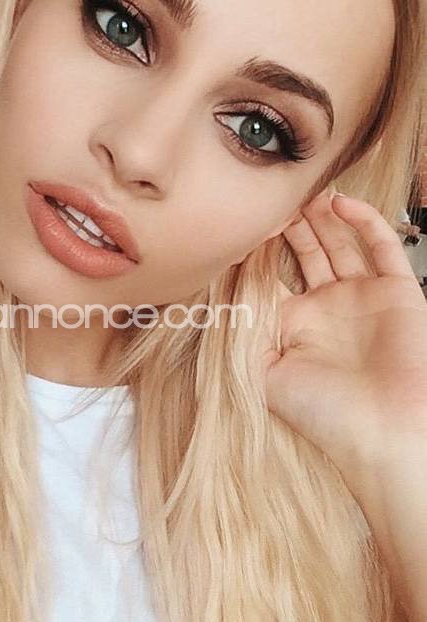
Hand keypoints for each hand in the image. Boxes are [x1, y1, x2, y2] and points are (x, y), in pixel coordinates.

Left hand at [262, 189, 426, 492]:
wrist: (382, 430)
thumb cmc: (322, 410)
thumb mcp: (262, 372)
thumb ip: (242, 330)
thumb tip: (226, 286)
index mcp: (293, 324)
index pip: (271, 275)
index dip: (256, 249)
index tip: (239, 223)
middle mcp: (326, 307)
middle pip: (304, 253)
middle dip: (289, 225)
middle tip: (272, 197)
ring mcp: (361, 297)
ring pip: (339, 244)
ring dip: (321, 217)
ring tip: (302, 192)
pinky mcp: (396, 291)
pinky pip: (382, 247)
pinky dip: (364, 222)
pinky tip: (339, 203)